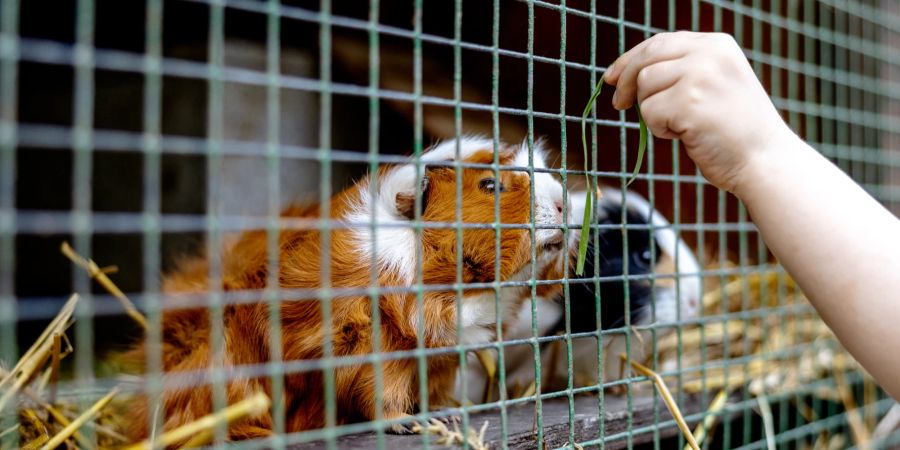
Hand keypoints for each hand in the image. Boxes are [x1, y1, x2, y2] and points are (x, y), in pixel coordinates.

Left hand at [604, 31, 795, 193]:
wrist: (765, 160)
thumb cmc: (736, 130)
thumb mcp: (716, 83)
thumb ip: (684, 69)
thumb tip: (630, 71)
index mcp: (717, 44)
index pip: (660, 42)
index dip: (630, 60)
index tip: (613, 77)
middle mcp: (709, 53)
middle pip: (645, 59)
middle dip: (625, 81)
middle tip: (619, 104)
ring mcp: (700, 76)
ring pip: (644, 86)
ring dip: (652, 111)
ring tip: (680, 125)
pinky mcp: (689, 103)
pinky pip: (649, 113)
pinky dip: (659, 129)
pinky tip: (685, 135)